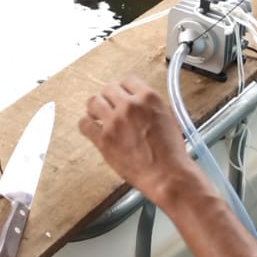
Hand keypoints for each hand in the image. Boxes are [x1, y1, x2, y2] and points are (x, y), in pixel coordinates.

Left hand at [78, 75, 198, 206]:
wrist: (168, 176)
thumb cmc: (171, 154)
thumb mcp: (168, 118)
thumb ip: (150, 106)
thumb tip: (138, 103)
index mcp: (149, 98)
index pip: (128, 80)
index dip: (123, 88)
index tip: (121, 93)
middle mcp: (130, 106)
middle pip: (108, 89)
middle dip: (109, 97)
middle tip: (109, 105)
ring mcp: (115, 122)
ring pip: (93, 102)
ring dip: (95, 107)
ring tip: (97, 114)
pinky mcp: (104, 140)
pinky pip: (84, 124)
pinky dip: (86, 124)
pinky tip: (91, 127)